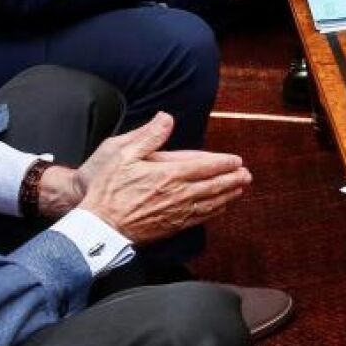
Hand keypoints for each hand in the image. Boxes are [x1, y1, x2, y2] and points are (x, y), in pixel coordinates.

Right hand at [74, 113, 250, 243]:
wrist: (98, 225)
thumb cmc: (107, 188)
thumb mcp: (122, 153)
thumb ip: (148, 135)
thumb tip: (167, 118)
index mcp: (168, 174)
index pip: (204, 166)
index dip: (223, 162)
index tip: (236, 160)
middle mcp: (177, 194)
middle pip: (213, 185)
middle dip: (232, 179)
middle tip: (247, 175)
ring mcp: (175, 213)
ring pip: (210, 203)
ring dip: (228, 195)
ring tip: (240, 189)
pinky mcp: (170, 227)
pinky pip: (199, 218)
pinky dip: (214, 212)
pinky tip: (220, 208)